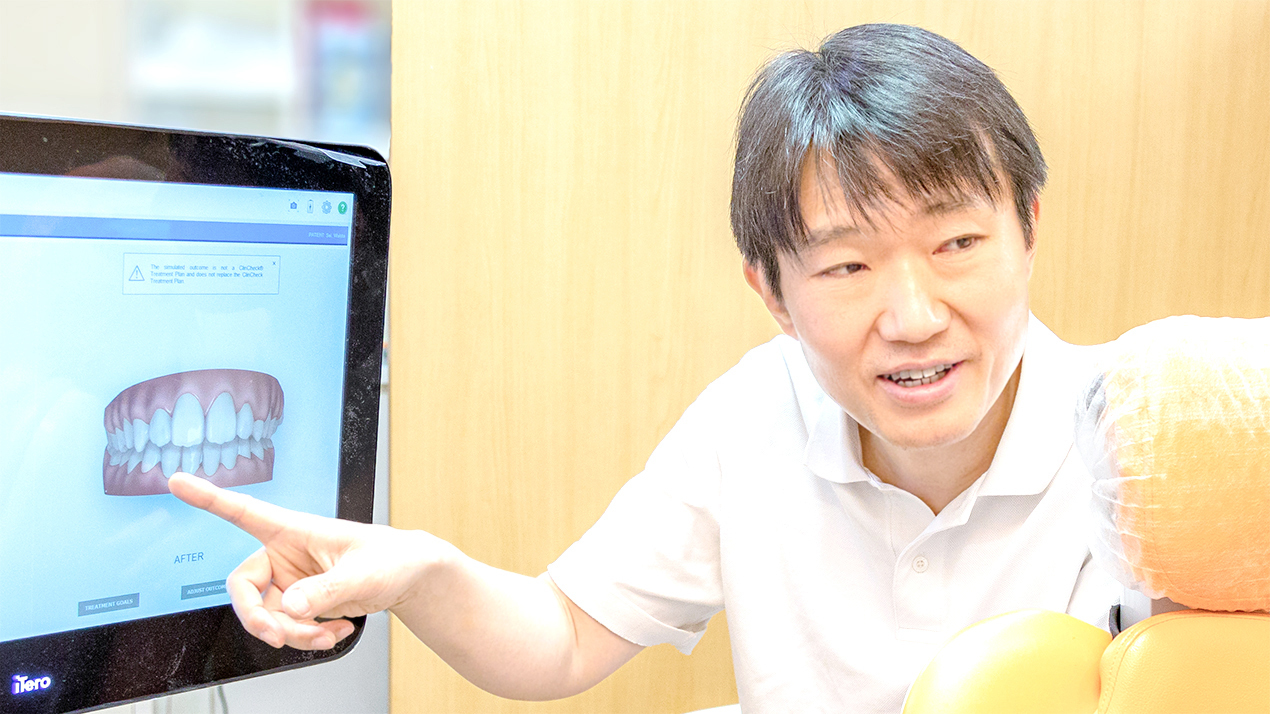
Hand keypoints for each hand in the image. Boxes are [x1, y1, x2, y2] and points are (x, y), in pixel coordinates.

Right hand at [168, 473, 445, 649]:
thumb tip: (292, 608)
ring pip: (268, 616)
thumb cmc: (390, 558)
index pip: (244, 511)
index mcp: (294, 529)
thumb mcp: (363, 574)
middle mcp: (284, 554)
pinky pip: (288, 627)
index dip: (208, 497)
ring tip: (331, 632)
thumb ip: (327, 590)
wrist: (408, 577)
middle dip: (258, 618)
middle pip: (243, 588)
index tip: (176, 481)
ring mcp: (290, 581)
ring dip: (296, 633)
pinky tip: (337, 631)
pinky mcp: (300, 602)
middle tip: (279, 636)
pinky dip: (310, 636)